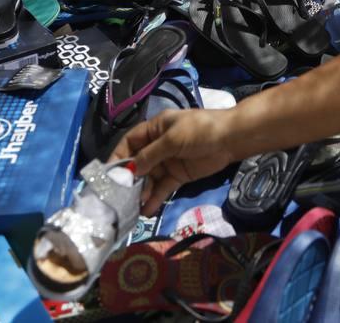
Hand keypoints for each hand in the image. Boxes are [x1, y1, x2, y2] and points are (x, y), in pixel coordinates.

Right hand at [110, 109, 238, 215]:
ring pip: (149, 178)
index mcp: (155, 129)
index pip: (130, 142)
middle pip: (138, 163)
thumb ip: (151, 155)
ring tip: (133, 207)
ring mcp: (168, 161)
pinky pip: (163, 187)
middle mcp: (158, 145)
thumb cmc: (199, 131)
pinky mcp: (179, 175)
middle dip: (129, 179)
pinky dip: (155, 198)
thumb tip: (131, 169)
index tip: (109, 174)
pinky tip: (147, 210)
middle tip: (119, 197)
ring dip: (141, 191)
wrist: (230, 139)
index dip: (119, 156)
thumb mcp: (172, 139)